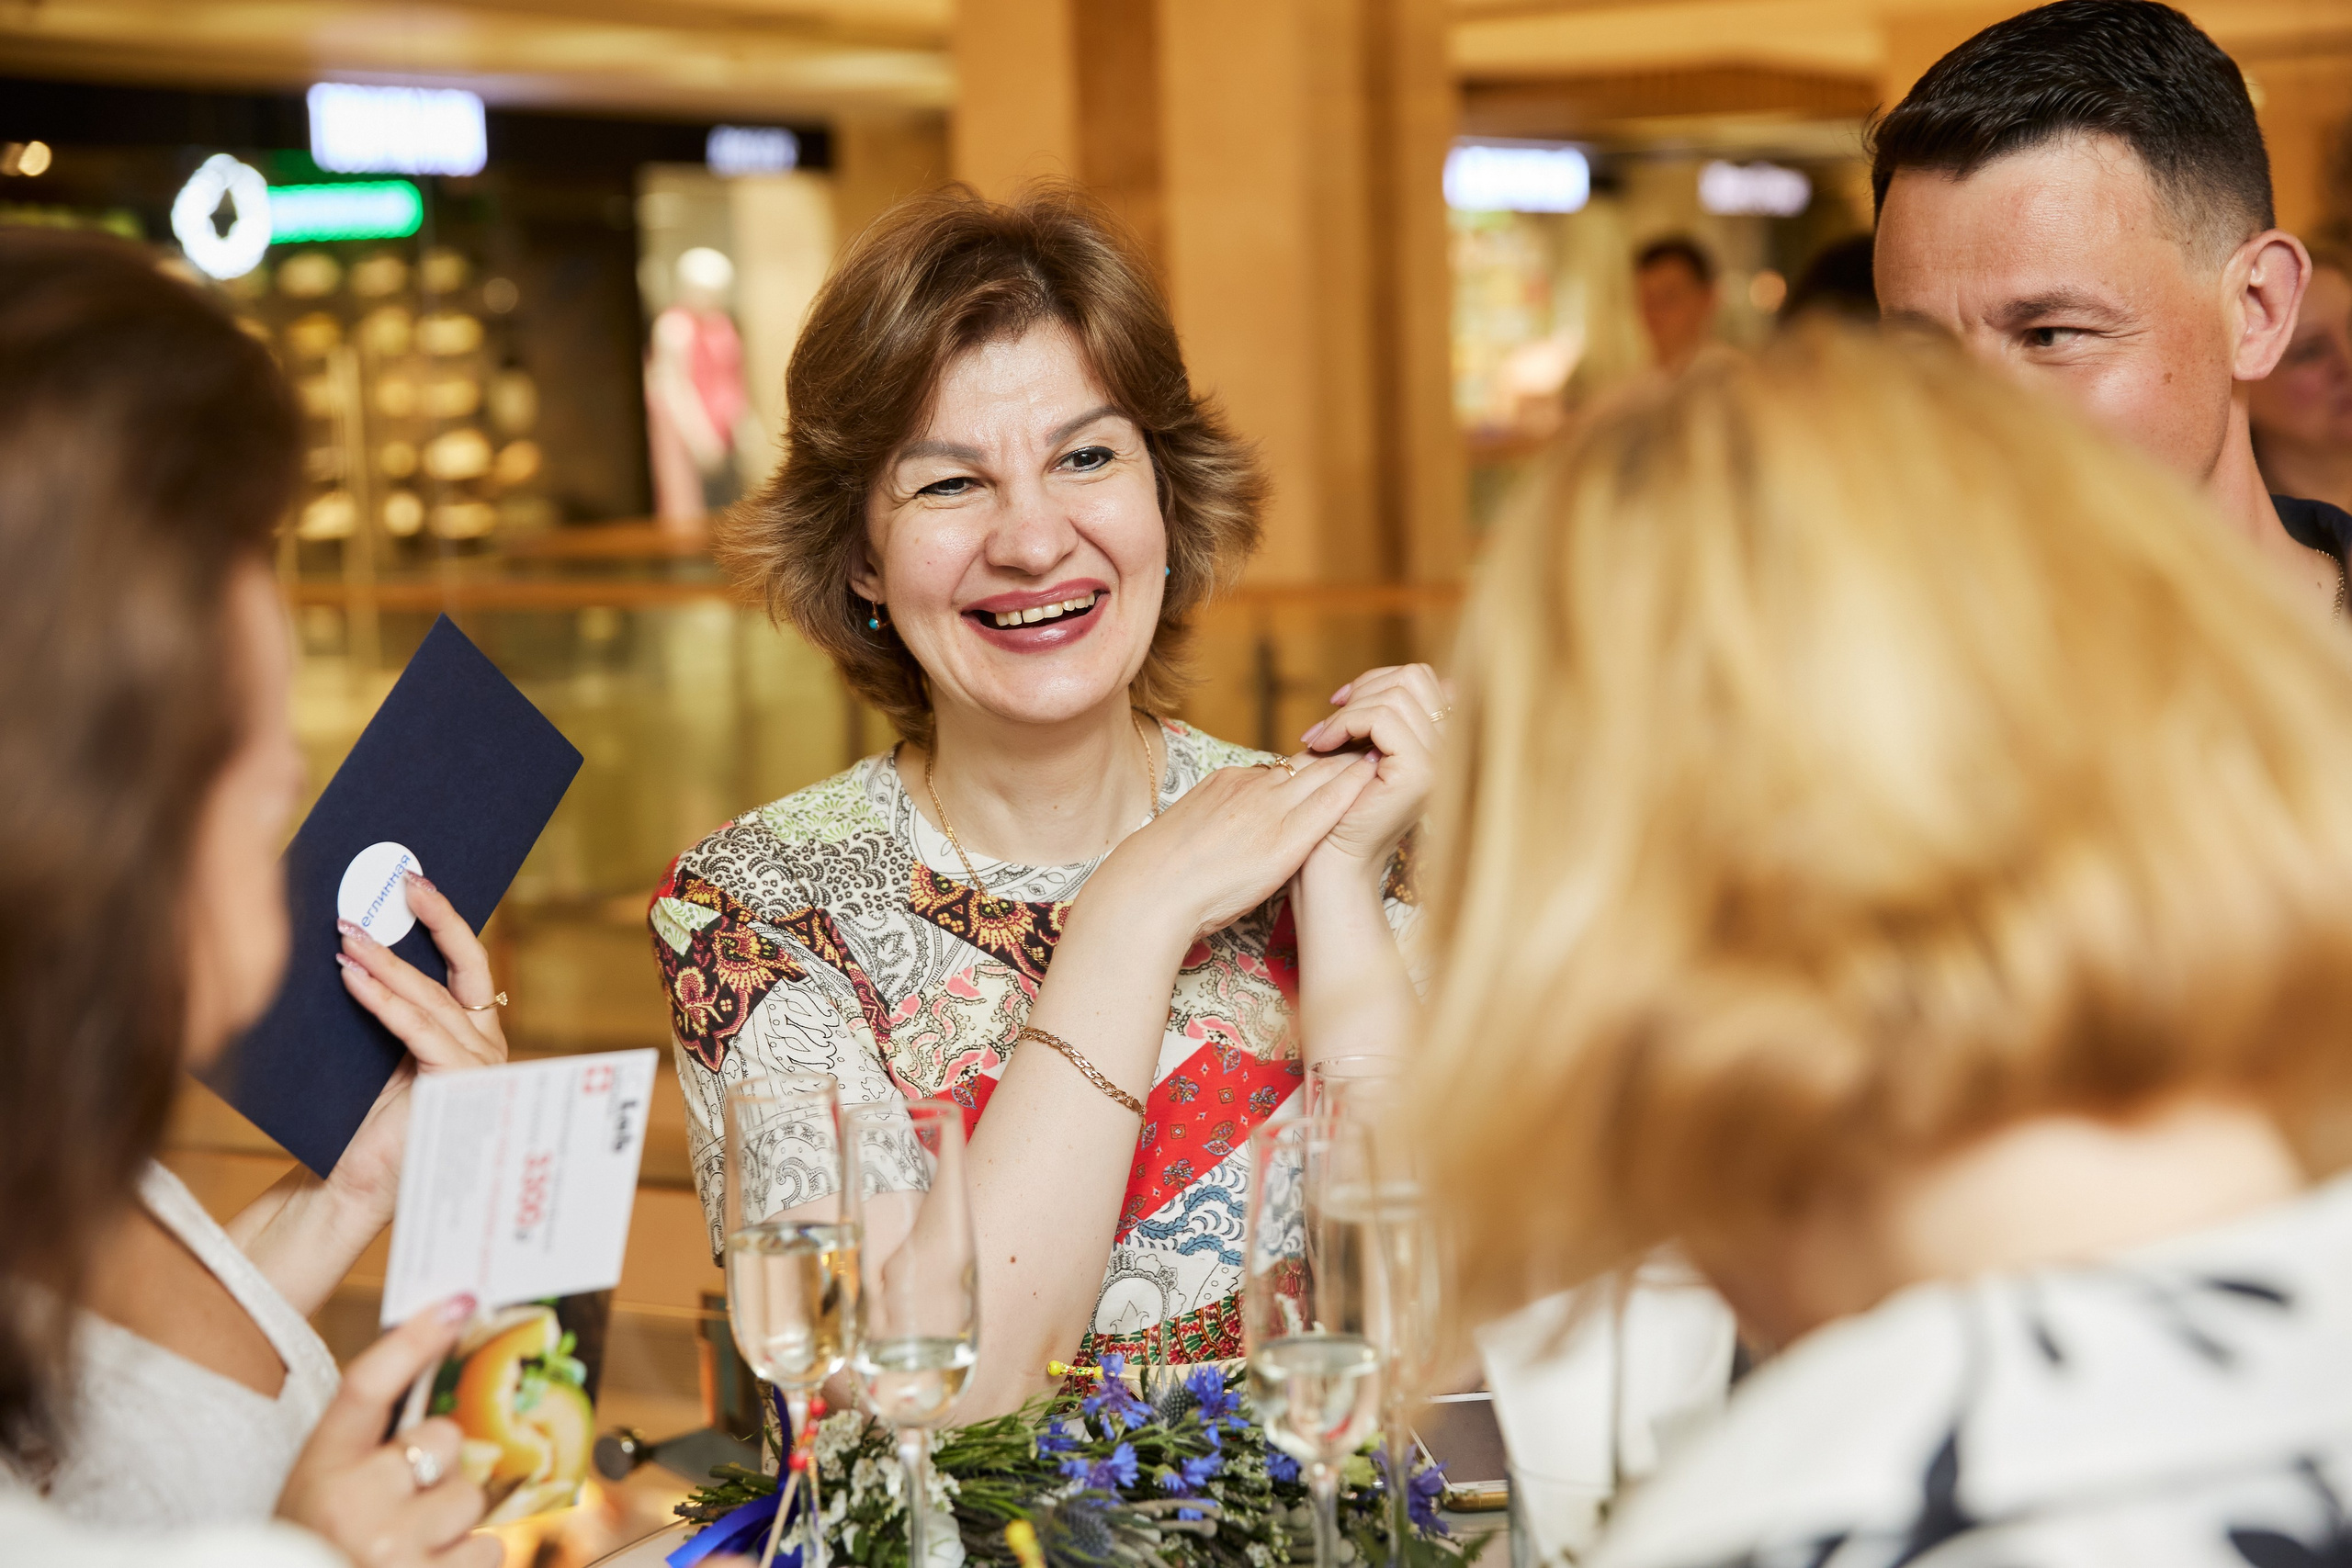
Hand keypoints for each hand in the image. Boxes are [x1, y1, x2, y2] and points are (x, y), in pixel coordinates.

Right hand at [277, 1295, 498, 1567]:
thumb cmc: (318, 1548)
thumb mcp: (321, 1494)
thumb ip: (368, 1448)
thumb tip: (436, 1392)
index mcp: (319, 1470)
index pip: (368, 1384)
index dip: (416, 1339)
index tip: (459, 1304)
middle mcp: (352, 1505)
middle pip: (444, 1439)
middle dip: (443, 1465)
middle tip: (409, 1500)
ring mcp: (391, 1548)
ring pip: (472, 1496)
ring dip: (456, 1521)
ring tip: (414, 1547)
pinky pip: (489, 1548)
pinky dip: (468, 1560)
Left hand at [326, 873, 508, 1235]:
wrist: (348, 1184)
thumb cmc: (359, 1118)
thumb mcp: (378, 1049)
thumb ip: (389, 1005)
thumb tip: (360, 938)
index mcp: (473, 1035)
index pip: (466, 965)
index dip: (445, 921)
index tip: (416, 883)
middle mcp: (486, 1046)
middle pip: (461, 969)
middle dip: (432, 921)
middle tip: (401, 885)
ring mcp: (479, 1067)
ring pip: (431, 997)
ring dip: (386, 960)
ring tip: (347, 934)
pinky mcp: (456, 1084)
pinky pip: (416, 1028)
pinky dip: (381, 998)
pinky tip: (350, 976)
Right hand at [1087, 750, 1377, 938]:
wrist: (1149, 891)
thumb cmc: (1161, 876)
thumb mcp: (1189, 829)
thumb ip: (1218, 816)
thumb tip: (1235, 822)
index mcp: (1226, 783)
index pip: (1279, 767)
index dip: (1310, 763)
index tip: (1332, 760)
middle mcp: (1250, 788)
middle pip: (1306, 763)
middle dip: (1341, 753)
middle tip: (1373, 742)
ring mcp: (1268, 809)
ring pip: (1321, 775)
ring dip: (1352, 764)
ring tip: (1384, 752)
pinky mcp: (1284, 837)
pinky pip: (1326, 803)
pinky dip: (1351, 787)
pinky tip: (1374, 778)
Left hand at [1297, 663, 1448, 876]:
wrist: (1336, 861)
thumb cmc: (1344, 809)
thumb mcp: (1366, 751)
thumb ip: (1381, 718)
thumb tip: (1389, 681)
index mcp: (1443, 742)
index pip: (1422, 678)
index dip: (1377, 680)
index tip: (1340, 703)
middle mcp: (1451, 749)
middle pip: (1414, 676)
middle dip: (1364, 689)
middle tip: (1329, 722)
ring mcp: (1440, 760)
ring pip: (1396, 695)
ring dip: (1348, 711)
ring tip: (1320, 739)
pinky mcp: (1419, 771)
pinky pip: (1381, 718)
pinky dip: (1345, 723)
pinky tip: (1322, 745)